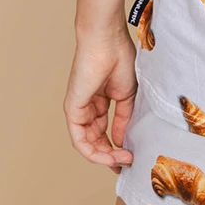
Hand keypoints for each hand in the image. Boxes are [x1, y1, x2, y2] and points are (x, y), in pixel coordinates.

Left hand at [63, 27, 137, 174]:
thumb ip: (125, 119)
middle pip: (96, 142)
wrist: (107, 41)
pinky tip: (110, 156)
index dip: (117, 148)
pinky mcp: (72, 110)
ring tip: (123, 160)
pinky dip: (94, 152)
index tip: (132, 157)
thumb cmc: (119, 58)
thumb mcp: (128, 94)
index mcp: (100, 102)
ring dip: (105, 157)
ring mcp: (78, 110)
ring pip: (87, 144)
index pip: (105, 133)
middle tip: (127, 163)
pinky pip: (80, 139)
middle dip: (111, 156)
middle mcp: (87, 108)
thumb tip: (123, 141)